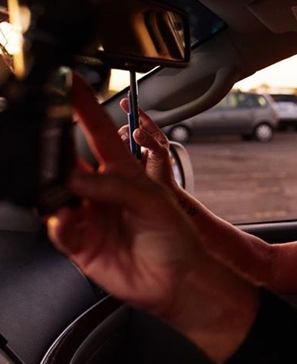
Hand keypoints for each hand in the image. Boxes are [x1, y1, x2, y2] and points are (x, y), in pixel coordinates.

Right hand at [47, 73, 257, 362]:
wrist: (178, 280)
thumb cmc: (177, 238)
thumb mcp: (152, 200)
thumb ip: (113, 186)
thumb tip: (75, 180)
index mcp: (125, 172)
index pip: (98, 131)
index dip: (84, 107)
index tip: (70, 83)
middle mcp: (103, 191)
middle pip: (69, 163)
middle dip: (57, 156)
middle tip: (51, 153)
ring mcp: (91, 216)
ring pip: (58, 195)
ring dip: (58, 194)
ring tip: (71, 198)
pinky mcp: (81, 243)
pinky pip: (59, 228)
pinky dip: (60, 223)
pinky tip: (71, 222)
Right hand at [118, 98, 177, 188]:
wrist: (159, 193)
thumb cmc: (164, 174)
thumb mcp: (160, 154)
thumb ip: (150, 141)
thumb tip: (136, 132)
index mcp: (154, 136)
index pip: (143, 119)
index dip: (133, 109)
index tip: (125, 101)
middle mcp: (142, 141)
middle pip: (128, 127)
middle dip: (126, 131)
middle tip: (129, 139)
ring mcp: (132, 150)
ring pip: (121, 139)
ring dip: (123, 143)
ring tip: (132, 154)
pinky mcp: (124, 159)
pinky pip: (116, 150)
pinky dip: (119, 151)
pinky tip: (126, 159)